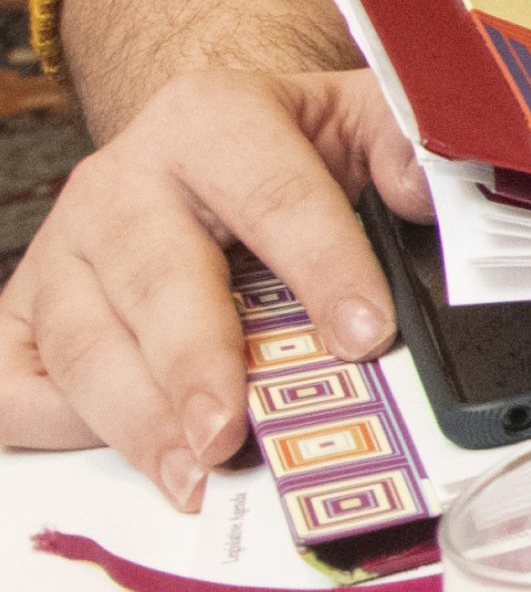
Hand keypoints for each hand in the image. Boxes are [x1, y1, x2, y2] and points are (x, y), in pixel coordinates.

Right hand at [0, 69, 425, 510]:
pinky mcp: (24, 310)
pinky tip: (118, 450)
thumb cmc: (280, 147)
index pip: (275, 197)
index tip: (365, 337)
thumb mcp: (356, 118)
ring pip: (82, 341)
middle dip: (196, 366)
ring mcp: (63, 250)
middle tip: (232, 433)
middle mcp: (121, 182)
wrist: (193, 138)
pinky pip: (15, 378)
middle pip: (157, 280)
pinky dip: (58, 422)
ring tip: (192, 473)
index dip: (323, 268)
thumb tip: (427, 190)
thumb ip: (405, 146)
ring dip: (136, 418)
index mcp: (211, 120)